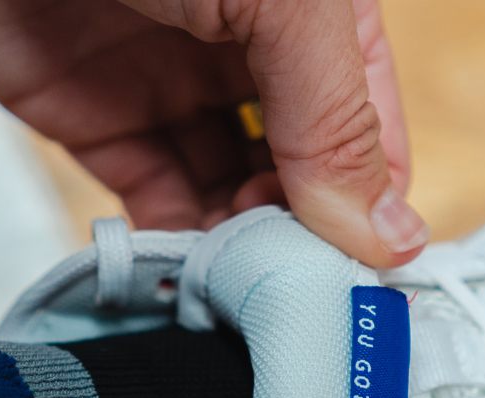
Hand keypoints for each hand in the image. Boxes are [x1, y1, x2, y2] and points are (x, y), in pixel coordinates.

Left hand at [0, 0, 429, 266]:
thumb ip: (334, 115)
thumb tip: (384, 232)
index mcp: (314, 15)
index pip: (370, 131)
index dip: (372, 205)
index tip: (357, 273)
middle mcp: (251, 55)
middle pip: (303, 176)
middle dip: (302, 234)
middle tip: (288, 281)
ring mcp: (175, 89)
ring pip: (231, 199)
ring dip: (241, 250)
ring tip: (238, 283)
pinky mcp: (100, 123)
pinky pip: (157, 202)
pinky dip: (176, 246)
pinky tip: (188, 276)